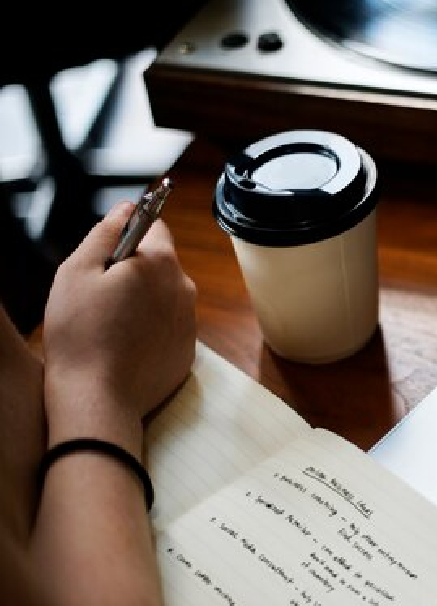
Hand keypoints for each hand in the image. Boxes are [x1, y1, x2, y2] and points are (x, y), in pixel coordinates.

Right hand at [41, 202, 196, 453]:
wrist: (99, 398)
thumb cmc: (81, 335)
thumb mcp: (78, 272)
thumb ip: (105, 232)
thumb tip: (127, 207)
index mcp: (161, 263)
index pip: (154, 226)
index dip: (127, 234)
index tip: (107, 253)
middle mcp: (185, 288)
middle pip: (159, 263)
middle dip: (132, 271)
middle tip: (99, 295)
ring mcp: (190, 321)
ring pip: (163, 296)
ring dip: (141, 301)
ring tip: (109, 324)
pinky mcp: (187, 350)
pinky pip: (167, 327)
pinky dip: (149, 330)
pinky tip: (124, 345)